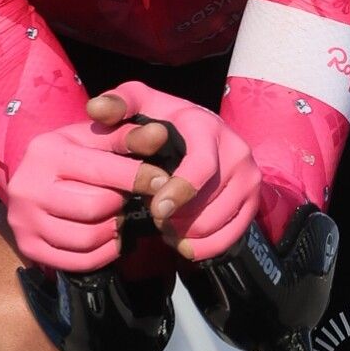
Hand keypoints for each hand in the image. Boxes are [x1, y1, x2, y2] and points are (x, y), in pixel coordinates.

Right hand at [6, 114, 176, 271]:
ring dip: (113, 231)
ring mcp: (24, 222)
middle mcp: (29, 188)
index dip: (137, 177)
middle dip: (119, 204)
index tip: (162, 181)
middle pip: (94, 207)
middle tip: (126, 200)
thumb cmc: (69, 156)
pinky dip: (103, 254)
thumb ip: (127, 136)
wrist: (28, 182)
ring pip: (87, 238)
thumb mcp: (93, 139)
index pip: (100, 170)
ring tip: (117, 217)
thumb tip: (159, 135)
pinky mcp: (28, 248)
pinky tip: (109, 239)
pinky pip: (78, 262)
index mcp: (46, 153)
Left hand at [86, 88, 261, 259]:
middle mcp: (236, 150)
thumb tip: (95, 110)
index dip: (179, 193)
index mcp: (207, 128)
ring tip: (167, 226)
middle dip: (175, 219)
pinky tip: (184, 239)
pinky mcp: (254, 199)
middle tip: (156, 218)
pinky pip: (229, 237)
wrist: (208, 134)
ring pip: (215, 224)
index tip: (157, 211)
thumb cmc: (166, 122)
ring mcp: (250, 177)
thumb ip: (118, 104)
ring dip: (185, 234)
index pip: (200, 167)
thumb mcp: (142, 105)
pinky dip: (203, 246)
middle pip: (205, 204)